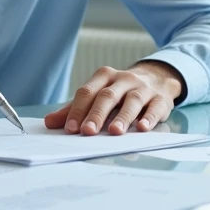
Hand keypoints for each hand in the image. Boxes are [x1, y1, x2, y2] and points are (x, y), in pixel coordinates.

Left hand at [44, 61, 183, 135]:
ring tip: (114, 132)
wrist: (156, 78)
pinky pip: (155, 107)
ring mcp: (143, 88)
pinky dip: (149, 118)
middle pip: (107, 96)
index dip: (78, 110)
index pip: (87, 92)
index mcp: (104, 77)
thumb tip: (49, 122)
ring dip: (123, 117)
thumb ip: (75, 109)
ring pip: (132, 101)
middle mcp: (123, 79)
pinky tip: (143, 128)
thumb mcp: (98, 95)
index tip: (70, 128)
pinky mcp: (160, 98)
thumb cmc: (120, 92)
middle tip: (87, 132)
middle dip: (97, 115)